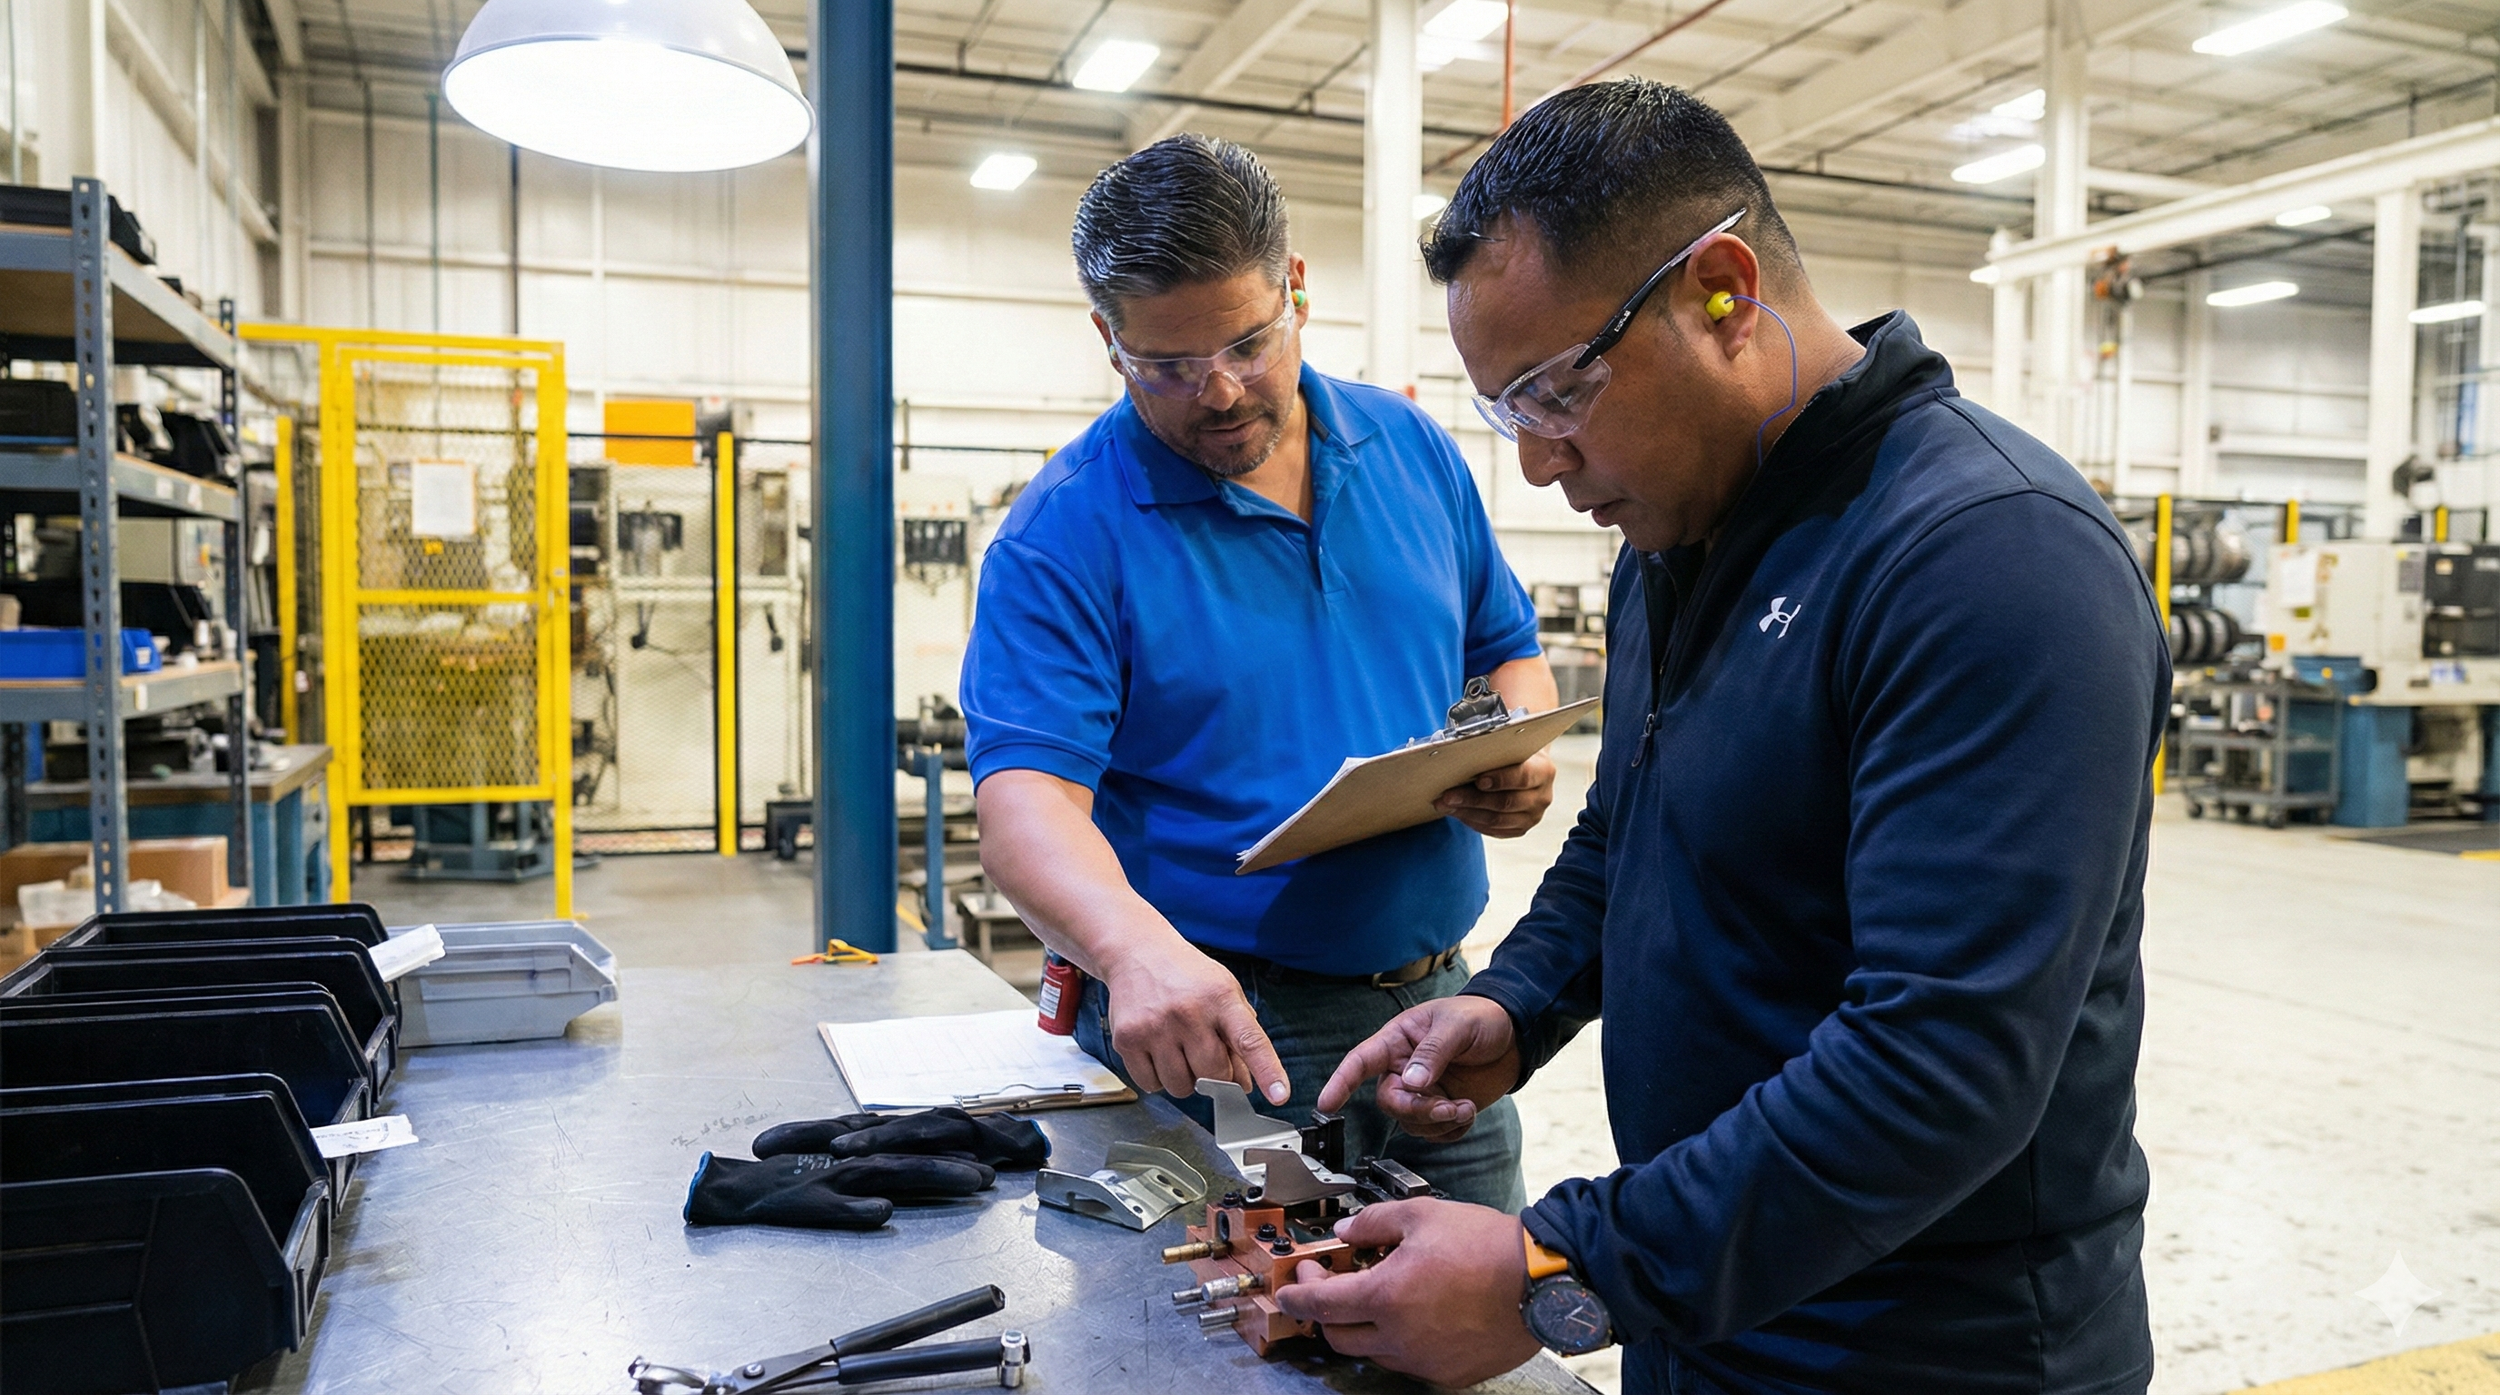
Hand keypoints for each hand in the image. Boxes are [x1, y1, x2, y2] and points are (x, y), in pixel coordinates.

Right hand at [1101, 937, 1289, 1104]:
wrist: (1137, 951)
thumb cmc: (1187, 975)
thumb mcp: (1224, 992)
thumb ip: (1240, 1036)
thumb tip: (1245, 1084)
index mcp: (1221, 998)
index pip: (1250, 1040)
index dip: (1268, 1071)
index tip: (1279, 1095)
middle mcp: (1188, 1012)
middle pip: (1214, 1075)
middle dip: (1215, 1076)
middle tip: (1204, 1054)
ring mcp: (1155, 1026)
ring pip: (1180, 1087)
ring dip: (1184, 1079)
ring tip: (1178, 1048)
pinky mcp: (1127, 1039)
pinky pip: (1150, 1084)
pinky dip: (1157, 1078)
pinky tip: (1157, 1051)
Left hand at [1273, 1199, 1541, 1386]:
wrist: (1541, 1278)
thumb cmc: (1487, 1246)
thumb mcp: (1421, 1214)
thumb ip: (1374, 1222)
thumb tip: (1348, 1232)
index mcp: (1386, 1296)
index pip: (1320, 1304)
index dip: (1298, 1294)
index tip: (1290, 1286)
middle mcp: (1399, 1337)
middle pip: (1339, 1335)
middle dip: (1325, 1310)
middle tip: (1331, 1283)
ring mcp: (1424, 1361)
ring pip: (1373, 1352)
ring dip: (1363, 1326)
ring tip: (1380, 1294)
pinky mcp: (1448, 1373)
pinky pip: (1408, 1361)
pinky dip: (1399, 1340)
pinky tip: (1413, 1314)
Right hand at [1316, 995, 1518, 1141]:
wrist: (1514, 1035)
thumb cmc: (1480, 1017)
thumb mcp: (1456, 1026)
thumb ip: (1432, 1053)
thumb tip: (1411, 1082)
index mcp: (1398, 1040)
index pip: (1361, 1061)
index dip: (1341, 1082)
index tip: (1326, 1102)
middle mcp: (1403, 1068)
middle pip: (1390, 1102)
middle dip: (1418, 1110)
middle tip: (1448, 1107)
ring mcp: (1423, 1091)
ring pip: (1412, 1122)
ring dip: (1439, 1122)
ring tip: (1465, 1106)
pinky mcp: (1441, 1107)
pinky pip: (1434, 1133)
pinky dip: (1451, 1130)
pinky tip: (1466, 1113)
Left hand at [1435, 752, 1555, 837]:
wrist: (1527, 765)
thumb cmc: (1512, 751)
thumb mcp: (1509, 742)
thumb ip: (1495, 744)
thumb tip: (1463, 749)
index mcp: (1544, 770)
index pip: (1523, 777)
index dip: (1500, 779)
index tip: (1477, 780)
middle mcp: (1542, 796)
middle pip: (1506, 802)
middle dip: (1472, 799)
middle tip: (1447, 795)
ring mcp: (1533, 816)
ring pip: (1497, 820)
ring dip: (1467, 813)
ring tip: (1445, 805)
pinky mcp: (1521, 828)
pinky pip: (1494, 830)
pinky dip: (1473, 822)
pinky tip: (1457, 812)